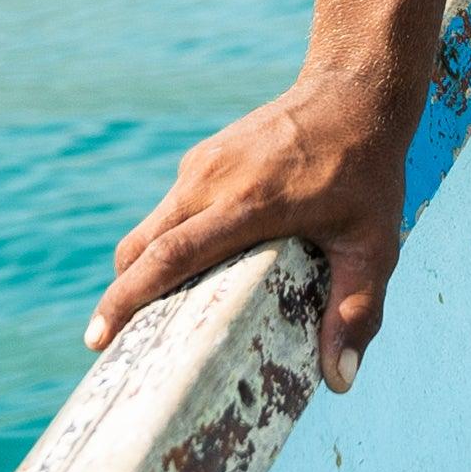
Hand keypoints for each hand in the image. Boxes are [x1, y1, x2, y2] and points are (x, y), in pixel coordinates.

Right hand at [83, 72, 413, 393]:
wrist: (352, 92)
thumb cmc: (367, 173)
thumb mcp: (373, 245)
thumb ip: (357, 310)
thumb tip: (342, 379)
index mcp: (247, 205)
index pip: (170, 257)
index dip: (128, 300)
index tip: (97, 338)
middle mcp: (212, 181)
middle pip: (141, 246)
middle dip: (120, 297)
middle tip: (110, 346)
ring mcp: (203, 165)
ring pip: (151, 227)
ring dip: (142, 269)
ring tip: (151, 317)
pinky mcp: (205, 157)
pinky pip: (172, 208)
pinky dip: (165, 243)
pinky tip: (189, 271)